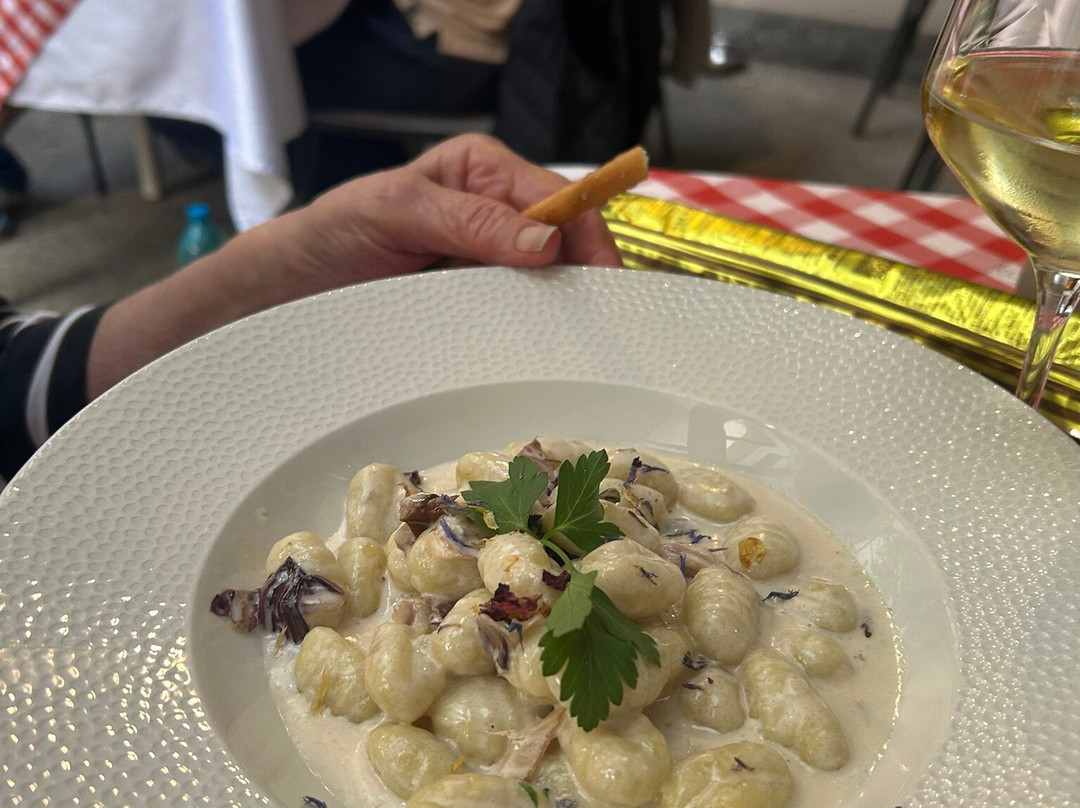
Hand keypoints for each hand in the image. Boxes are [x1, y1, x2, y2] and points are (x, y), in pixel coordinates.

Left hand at [86, 135, 621, 398]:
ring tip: (574, 345)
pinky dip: (529, 331)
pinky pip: (515, 314)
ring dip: (558, 310)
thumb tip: (543, 243)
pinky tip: (536, 351)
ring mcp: (485, 261)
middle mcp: (493, 212)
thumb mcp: (395, 211)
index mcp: (482, 171)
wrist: (287, 289)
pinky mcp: (473, 301)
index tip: (605, 281)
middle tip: (597, 324)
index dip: (588, 237)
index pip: (558, 198)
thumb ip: (468, 219)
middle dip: (583, 277)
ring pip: (545, 283)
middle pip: (563, 242)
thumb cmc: (333, 234)